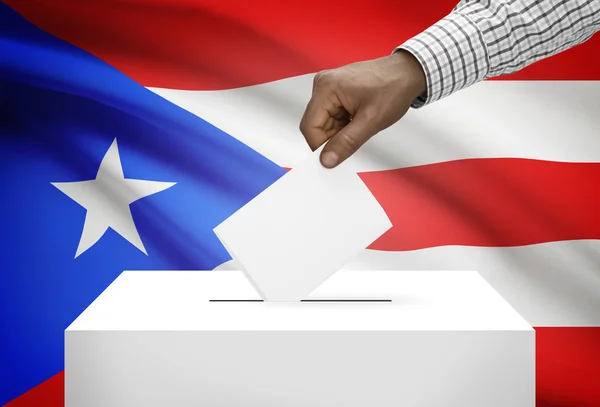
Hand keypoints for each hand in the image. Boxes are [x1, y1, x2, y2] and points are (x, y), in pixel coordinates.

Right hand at [299, 50, 425, 167]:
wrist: (407, 73)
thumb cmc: (394, 88)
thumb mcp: (371, 121)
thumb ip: (347, 142)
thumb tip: (327, 159)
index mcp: (326, 87)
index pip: (309, 127)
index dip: (320, 146)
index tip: (334, 158)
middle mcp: (323, 85)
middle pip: (315, 126)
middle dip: (333, 138)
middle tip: (356, 137)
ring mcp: (328, 88)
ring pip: (324, 124)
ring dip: (340, 132)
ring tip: (361, 124)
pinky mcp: (334, 92)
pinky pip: (331, 117)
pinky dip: (343, 125)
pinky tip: (359, 120)